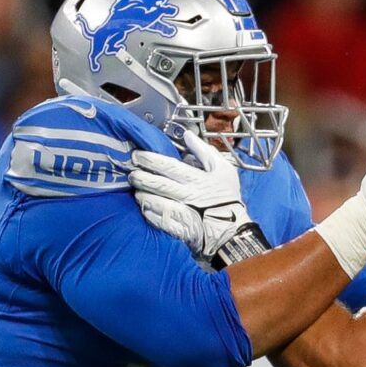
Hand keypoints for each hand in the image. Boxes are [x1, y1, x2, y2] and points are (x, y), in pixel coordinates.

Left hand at [130, 131, 259, 261]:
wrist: (235, 231)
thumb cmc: (228, 198)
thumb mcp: (224, 169)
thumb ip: (205, 151)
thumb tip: (187, 135)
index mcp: (197, 179)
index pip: (169, 166)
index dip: (151, 160)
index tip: (137, 155)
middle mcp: (188, 195)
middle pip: (160, 184)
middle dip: (142, 178)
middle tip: (131, 173)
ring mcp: (184, 213)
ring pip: (157, 203)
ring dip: (144, 196)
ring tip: (136, 192)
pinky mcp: (181, 230)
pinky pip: (161, 222)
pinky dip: (151, 215)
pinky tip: (144, 209)